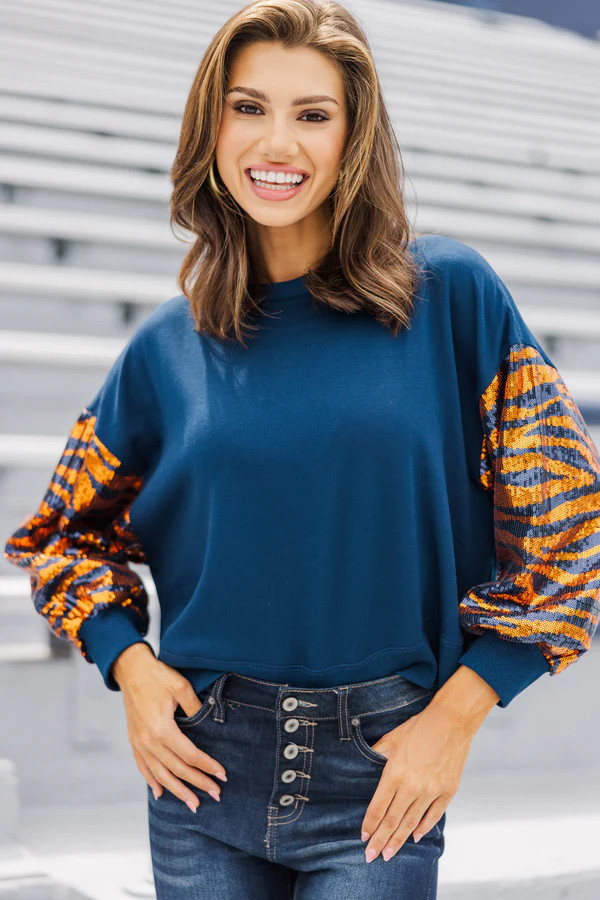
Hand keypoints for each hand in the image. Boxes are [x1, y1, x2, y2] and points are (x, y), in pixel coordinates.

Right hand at [112, 643, 227, 812]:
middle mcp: (149, 741)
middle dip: (198, 783)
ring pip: (160, 775)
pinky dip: (152, 782)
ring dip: (178, 791)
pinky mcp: (134, 741)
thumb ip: (196, 708)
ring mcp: (139, 743)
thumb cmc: (157, 676)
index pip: (190, 755)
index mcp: (162, 729)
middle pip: (177, 770)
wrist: (130, 669)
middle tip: (216, 795)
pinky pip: (143, 767)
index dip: (207, 766)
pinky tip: (160, 793)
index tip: (222, 775)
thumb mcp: (181, 687)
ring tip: (193, 804)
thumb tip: (211, 724)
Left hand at [360, 699, 473, 862]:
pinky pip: (433, 815)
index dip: (370, 824)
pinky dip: (423, 827)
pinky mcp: (448, 791)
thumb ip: (377, 754)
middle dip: (380, 841)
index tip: (363, 838)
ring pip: (411, 823)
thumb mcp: (392, 738)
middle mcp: (412, 786)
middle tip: (370, 857)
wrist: (452, 721)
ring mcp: (431, 790)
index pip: (378, 807)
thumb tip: (363, 763)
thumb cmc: (419, 727)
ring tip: (389, 854)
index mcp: (395, 773)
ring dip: (399, 840)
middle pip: (392, 820)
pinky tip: (414, 837)